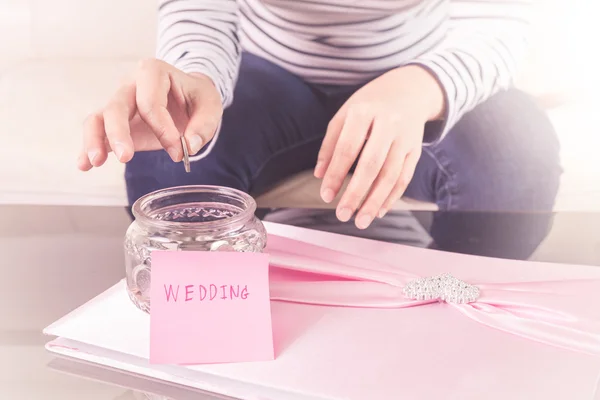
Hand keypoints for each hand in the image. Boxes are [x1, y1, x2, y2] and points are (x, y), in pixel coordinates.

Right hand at [78, 59, 221, 169]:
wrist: (188, 97)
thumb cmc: (197, 98)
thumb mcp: (211, 105)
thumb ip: (204, 126)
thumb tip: (189, 146)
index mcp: (154, 73)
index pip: (151, 103)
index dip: (163, 130)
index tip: (179, 152)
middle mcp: (130, 84)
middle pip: (116, 106)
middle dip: (119, 133)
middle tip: (126, 157)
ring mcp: (119, 102)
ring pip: (98, 117)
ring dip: (95, 140)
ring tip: (95, 162)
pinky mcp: (114, 122)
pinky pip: (96, 132)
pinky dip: (89, 148)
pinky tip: (84, 165)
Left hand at [314, 65, 444, 228]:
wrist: (409, 91)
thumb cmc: (369, 106)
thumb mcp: (344, 115)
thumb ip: (330, 144)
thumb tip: (320, 176)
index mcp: (364, 112)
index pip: (347, 149)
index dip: (336, 174)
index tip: (326, 195)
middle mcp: (388, 124)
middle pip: (371, 165)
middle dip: (356, 193)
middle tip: (342, 215)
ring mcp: (405, 137)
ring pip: (391, 175)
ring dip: (375, 201)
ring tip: (361, 220)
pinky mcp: (417, 149)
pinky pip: (405, 177)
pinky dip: (392, 196)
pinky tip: (379, 211)